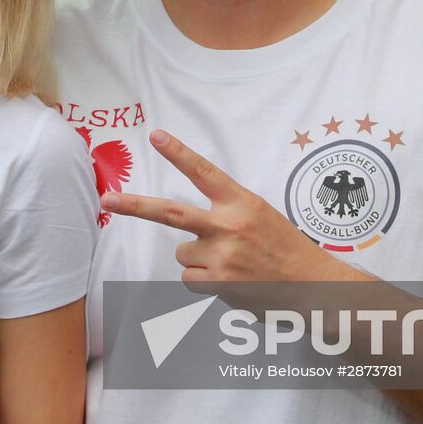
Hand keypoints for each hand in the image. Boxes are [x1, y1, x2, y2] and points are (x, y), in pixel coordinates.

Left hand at [100, 129, 352, 286]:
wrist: (314, 287)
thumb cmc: (285, 249)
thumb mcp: (261, 215)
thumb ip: (226, 212)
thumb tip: (186, 226)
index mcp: (242, 202)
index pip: (204, 172)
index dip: (179, 153)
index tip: (156, 135)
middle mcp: (229, 226)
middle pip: (170, 213)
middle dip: (135, 205)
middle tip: (108, 199)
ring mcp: (222, 256)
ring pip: (184, 254)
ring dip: (199, 260)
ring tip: (232, 264)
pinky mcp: (219, 284)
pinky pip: (190, 280)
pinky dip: (205, 281)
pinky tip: (233, 280)